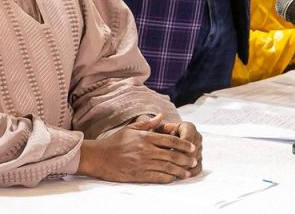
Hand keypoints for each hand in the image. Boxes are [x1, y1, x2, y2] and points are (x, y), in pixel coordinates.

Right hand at [78, 114, 198, 182]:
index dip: (183, 144)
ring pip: (167, 167)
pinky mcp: (138, 174)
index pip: (170, 140)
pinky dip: (168, 178)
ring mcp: (143, 163)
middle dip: (185, 159)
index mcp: (146, 137)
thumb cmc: (115, 142)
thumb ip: (148, 123)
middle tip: (194, 161)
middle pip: (171, 155)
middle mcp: (146, 150)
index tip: (192, 148)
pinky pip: (157, 177)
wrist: (100, 157)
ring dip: (179, 170)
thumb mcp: (131, 128)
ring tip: (187, 173)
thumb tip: (161, 116)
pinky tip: (173, 178)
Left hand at [153, 119, 202, 177]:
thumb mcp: (154, 129)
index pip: (188, 139)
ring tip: (173, 171)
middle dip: (182, 160)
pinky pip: (198, 168)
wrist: (163, 143)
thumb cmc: (157, 135)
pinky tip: (180, 176)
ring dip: (185, 167)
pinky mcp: (199, 159)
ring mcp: (200, 149)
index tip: (167, 154)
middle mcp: (197, 137)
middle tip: (170, 166)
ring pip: (196, 160)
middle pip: (194, 151)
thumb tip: (160, 116)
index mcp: (189, 127)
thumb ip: (155, 123)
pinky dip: (190, 172)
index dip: (179, 149)